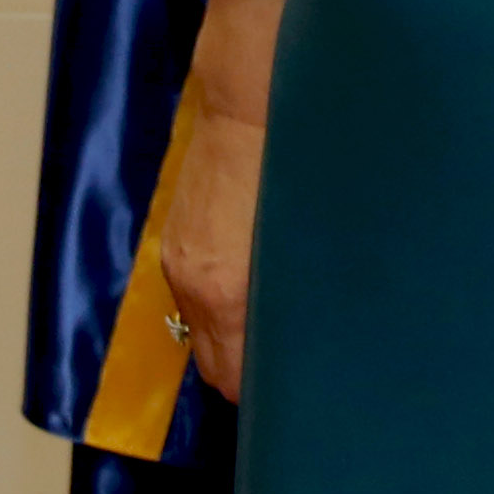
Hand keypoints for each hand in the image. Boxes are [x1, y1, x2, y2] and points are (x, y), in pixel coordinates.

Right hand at [162, 0, 282, 400]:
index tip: (299, 397)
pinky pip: (191, 299)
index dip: (268, 397)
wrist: (251, 96)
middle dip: (247, 378)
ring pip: (199, 334)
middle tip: (294, 377)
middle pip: (213, 368)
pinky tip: (250, 298)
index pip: (234, 380)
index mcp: (227, 292)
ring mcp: (179, 262)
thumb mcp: (308, 240)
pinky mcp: (176, 240)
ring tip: (275, 340)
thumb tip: (317, 334)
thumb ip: (303, 296)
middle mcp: (194, 285)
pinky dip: (217, 310)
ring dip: (231, 344)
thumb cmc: (296, 162)